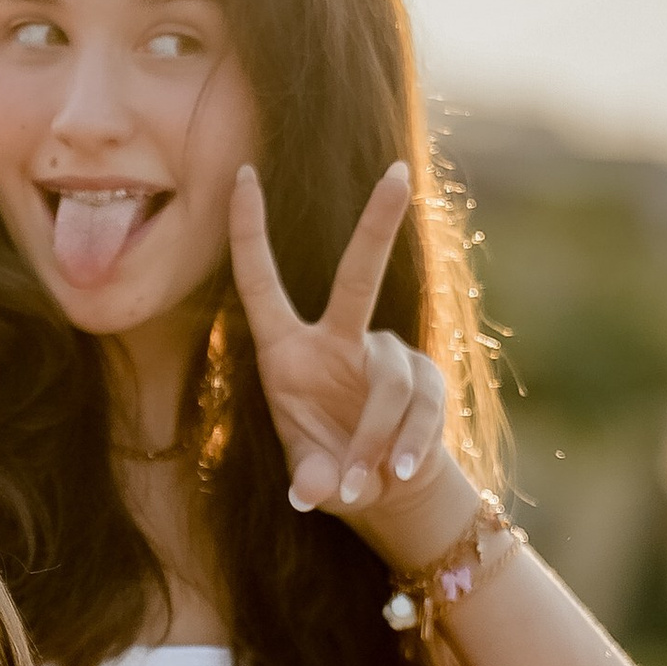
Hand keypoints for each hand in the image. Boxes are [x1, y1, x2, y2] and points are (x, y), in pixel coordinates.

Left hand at [228, 162, 457, 529]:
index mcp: (286, 354)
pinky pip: (421, 406)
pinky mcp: (425, 378)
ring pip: (390, 380)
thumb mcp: (307, 478)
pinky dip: (408, 444)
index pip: (261, 284)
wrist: (382, 491)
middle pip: (358, 277)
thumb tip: (314, 488)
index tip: (241, 175)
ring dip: (376, 438)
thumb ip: (307, 479)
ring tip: (361, 483)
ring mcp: (384, 355)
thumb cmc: (328, 470)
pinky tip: (399, 474)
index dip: (249, 233)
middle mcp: (336, 341)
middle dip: (377, 225)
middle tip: (398, 174)